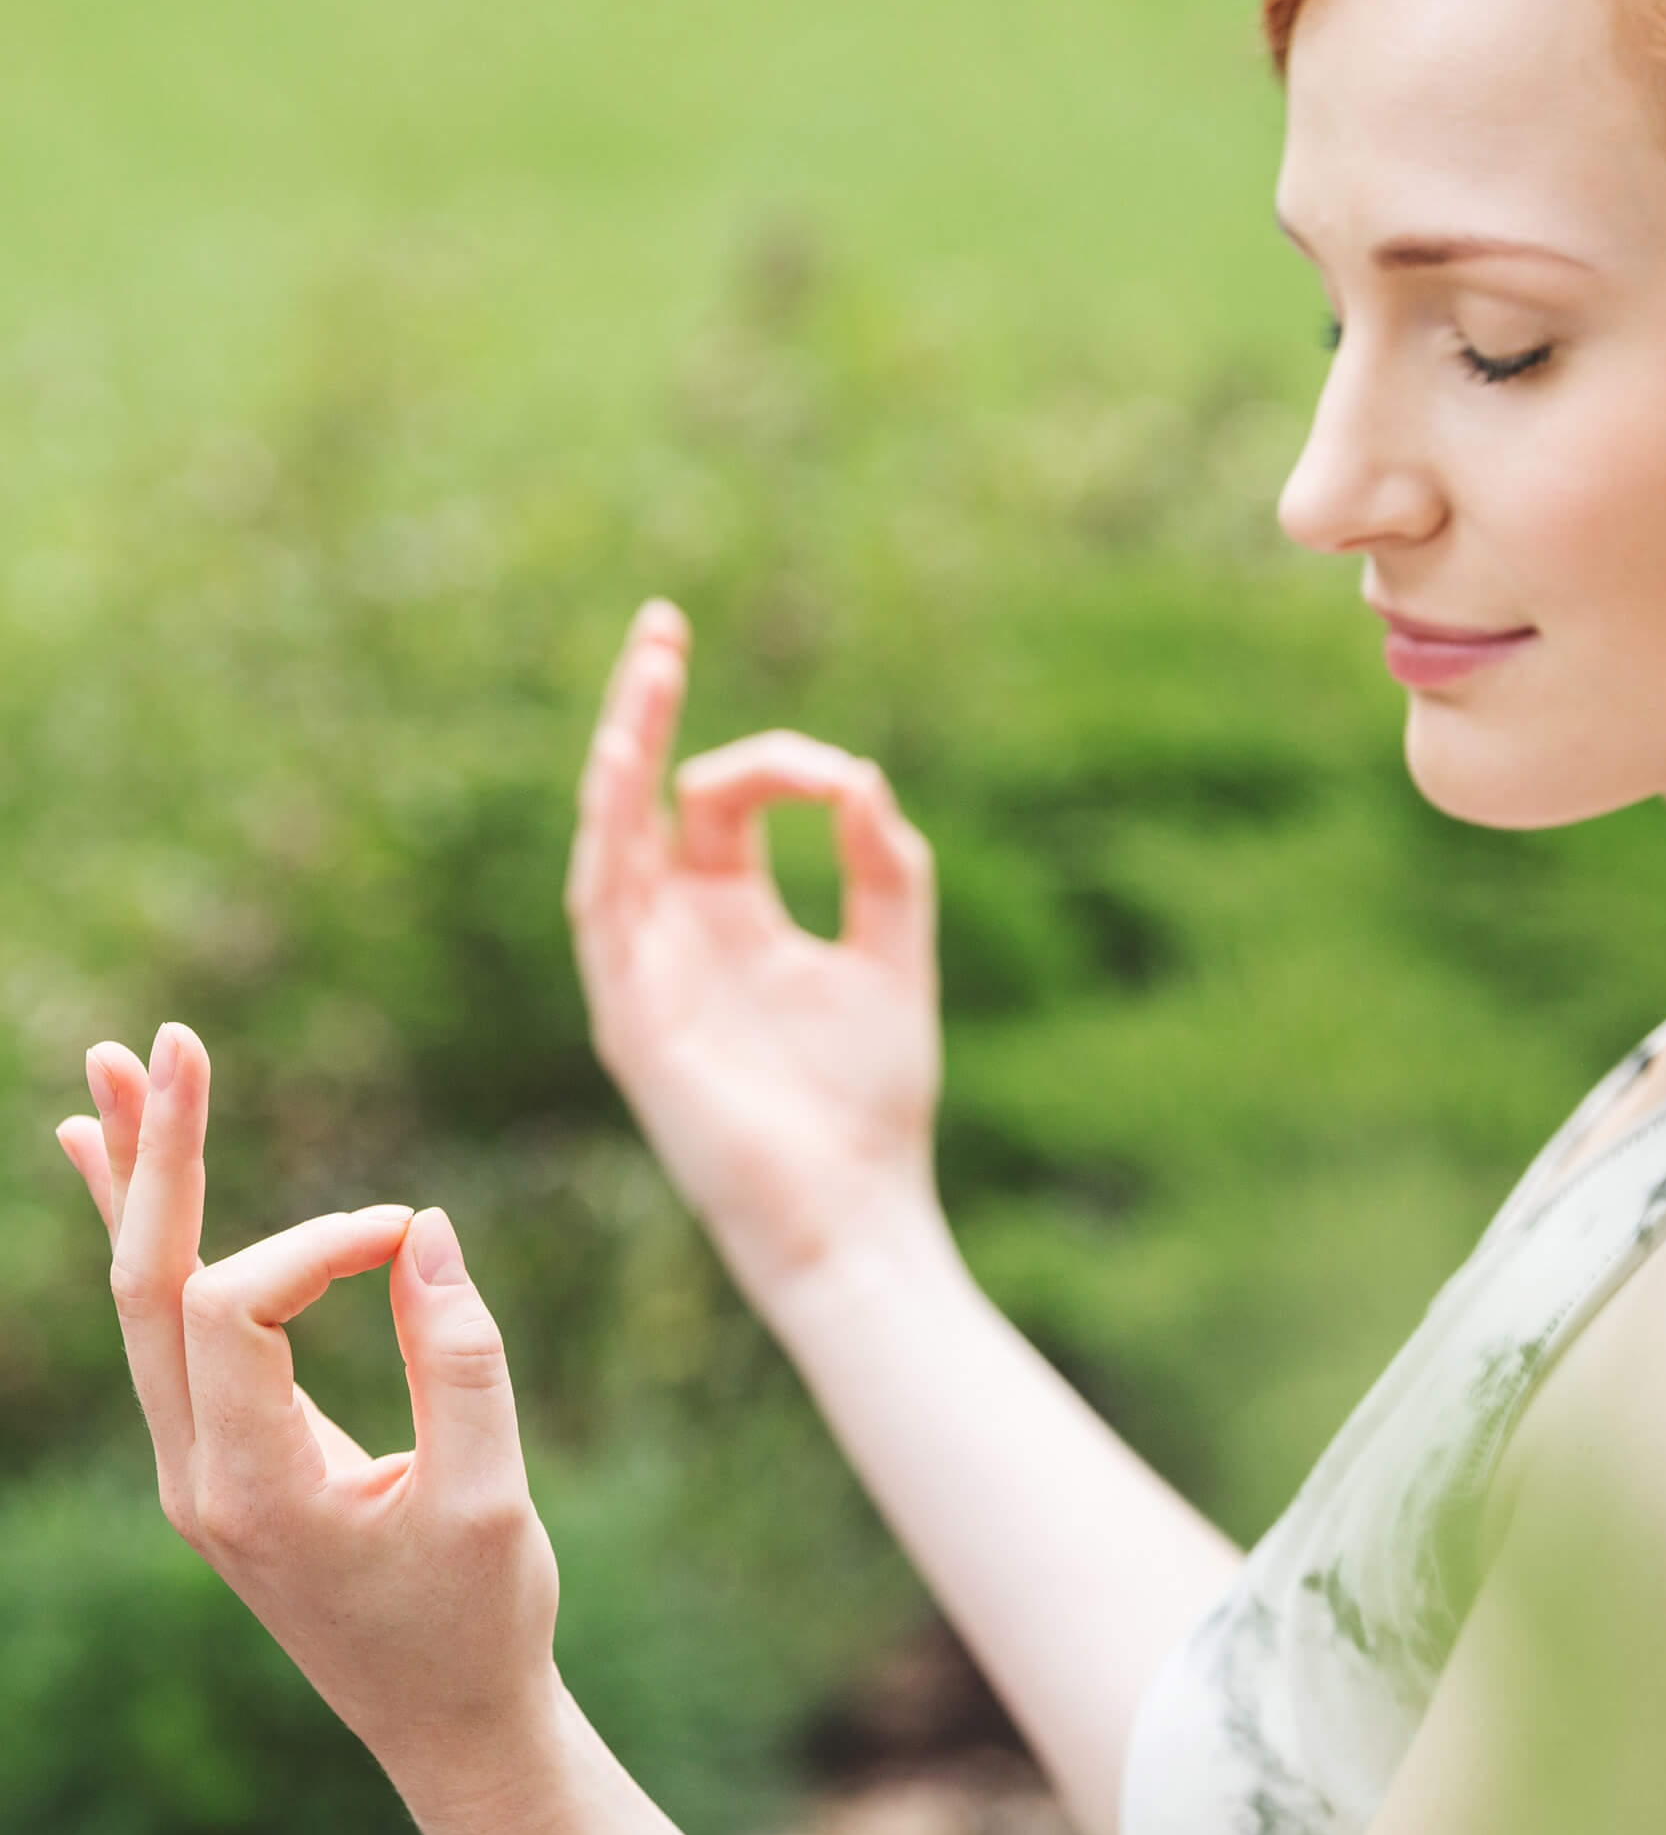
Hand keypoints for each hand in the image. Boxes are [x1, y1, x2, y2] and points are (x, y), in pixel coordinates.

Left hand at [55, 1027, 561, 1804]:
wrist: (446, 1728)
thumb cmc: (479, 1620)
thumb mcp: (490, 1495)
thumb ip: (460, 1355)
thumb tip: (420, 1228)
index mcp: (251, 1490)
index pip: (238, 1308)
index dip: (320, 1242)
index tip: (412, 1238)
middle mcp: (197, 1475)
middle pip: (145, 1285)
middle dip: (158, 1159)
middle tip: (159, 1040)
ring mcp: (198, 1468)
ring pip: (141, 1301)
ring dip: (136, 1185)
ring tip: (116, 1074)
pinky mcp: (225, 1458)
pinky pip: (168, 1332)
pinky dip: (152, 1241)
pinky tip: (117, 1172)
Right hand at [565, 601, 943, 1302]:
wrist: (853, 1210)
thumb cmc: (872, 1102)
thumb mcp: (895, 961)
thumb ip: (883, 865)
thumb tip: (857, 777)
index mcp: (738, 922)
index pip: (724, 807)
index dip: (780, 768)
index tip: (842, 784)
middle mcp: (680, 937)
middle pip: (645, 802)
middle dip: (650, 713)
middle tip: (663, 624)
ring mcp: (647, 973)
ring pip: (612, 839)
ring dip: (623, 752)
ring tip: (648, 668)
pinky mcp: (631, 1015)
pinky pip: (603, 908)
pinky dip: (611, 834)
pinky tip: (626, 765)